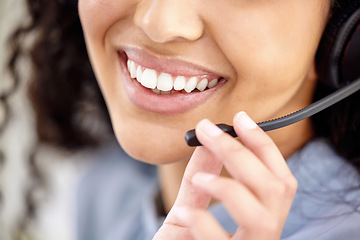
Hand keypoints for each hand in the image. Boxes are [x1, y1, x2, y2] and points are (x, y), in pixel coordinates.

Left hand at [153, 112, 297, 239]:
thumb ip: (201, 179)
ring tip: (199, 179)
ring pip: (263, 217)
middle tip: (208, 131)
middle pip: (273, 189)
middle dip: (240, 153)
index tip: (241, 119)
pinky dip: (203, 221)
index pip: (278, 178)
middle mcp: (263, 237)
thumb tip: (206, 143)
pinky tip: (183, 213)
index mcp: (260, 220)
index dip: (264, 146)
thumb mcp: (190, 209)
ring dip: (229, 186)